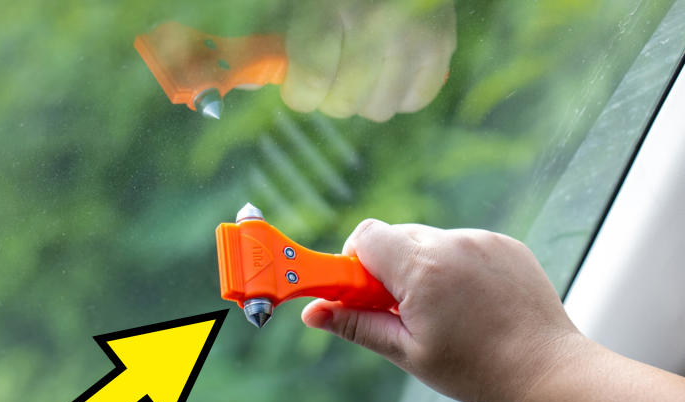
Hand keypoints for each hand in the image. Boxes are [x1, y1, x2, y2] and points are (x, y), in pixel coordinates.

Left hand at [281, 1, 455, 121]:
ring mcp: (415, 38)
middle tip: (330, 73)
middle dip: (329, 97)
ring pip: (380, 109)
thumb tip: (241, 84)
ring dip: (363, 98)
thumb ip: (268, 33)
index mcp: (330, 7)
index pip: (313, 80)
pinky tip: (388, 70)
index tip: (298, 85)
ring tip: (360, 69)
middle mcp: (376, 25)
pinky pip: (415, 101)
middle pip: (345, 103)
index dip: (300, 94)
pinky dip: (399, 94)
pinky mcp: (442, 45)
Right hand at [301, 219, 587, 401]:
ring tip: (447, 313)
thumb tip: (312, 312)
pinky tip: (474, 305)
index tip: (360, 294)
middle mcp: (452, 243)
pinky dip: (457, 268)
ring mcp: (482, 241)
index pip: (366, 236)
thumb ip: (357, 325)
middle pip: (396, 236)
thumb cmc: (476, 369)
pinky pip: (463, 245)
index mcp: (422, 269)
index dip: (354, 262)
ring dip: (423, 268)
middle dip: (388, 269)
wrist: (547, 369)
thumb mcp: (408, 352)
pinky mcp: (505, 245)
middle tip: (402, 312)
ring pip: (430, 241)